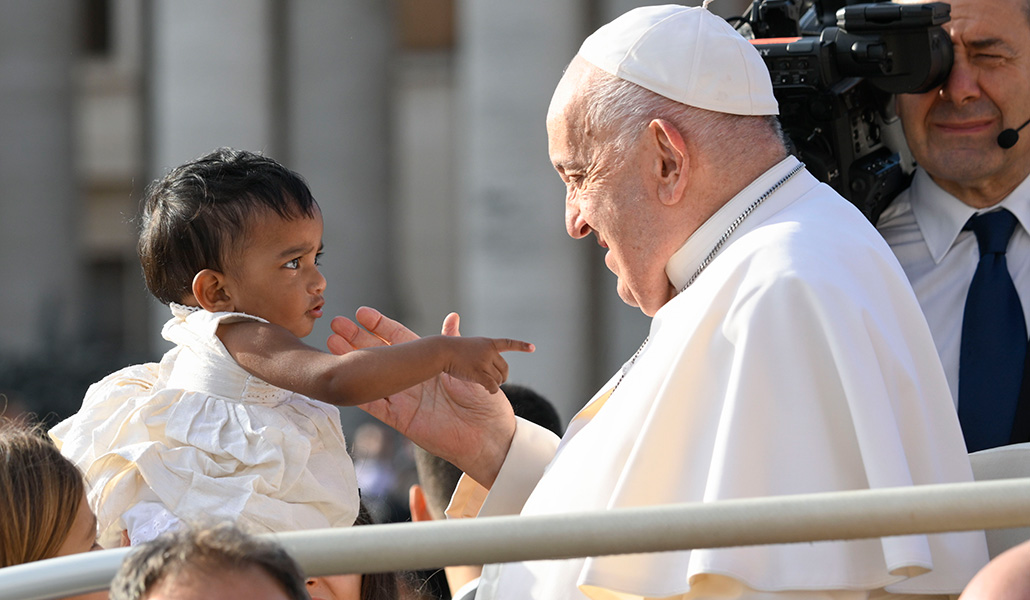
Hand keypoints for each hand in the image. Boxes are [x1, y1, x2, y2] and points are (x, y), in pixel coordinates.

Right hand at [328, 308, 517, 486]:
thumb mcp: (470, 366)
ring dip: (352, 361)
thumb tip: (452, 316)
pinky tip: (342, 379)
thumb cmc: (483, 401)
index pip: (398, 339)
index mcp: (427, 363)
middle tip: (337, 324)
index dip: (380, 326)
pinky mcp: (400, 419)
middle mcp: (412, 379)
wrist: (489, 436)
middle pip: (379, 354)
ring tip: (332, 344)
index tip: (362, 313)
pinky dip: (360, 393)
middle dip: (357, 339)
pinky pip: (376, 405)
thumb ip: (454, 343)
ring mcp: (404, 398)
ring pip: (372, 377)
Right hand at [439, 335, 534, 393]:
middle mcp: (489, 351)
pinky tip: (488, 390)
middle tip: (495, 381)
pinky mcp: (479, 373)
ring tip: (485, 384)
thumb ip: (468, 341)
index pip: (508, 344)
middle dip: (502, 377)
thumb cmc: (450, 347)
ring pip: (498, 379)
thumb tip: (455, 319)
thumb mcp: (462, 340)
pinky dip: (492, 390)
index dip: (521, 346)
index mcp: (488, 343)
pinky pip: (492, 385)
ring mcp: (485, 362)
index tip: (533, 348)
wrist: (441, 351)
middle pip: (504, 369)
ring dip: (494, 384)